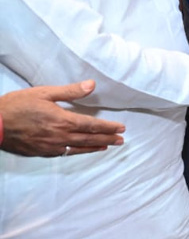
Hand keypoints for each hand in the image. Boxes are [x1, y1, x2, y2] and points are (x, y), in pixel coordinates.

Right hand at [0, 80, 124, 156]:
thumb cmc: (17, 105)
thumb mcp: (44, 92)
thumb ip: (70, 91)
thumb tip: (92, 85)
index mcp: (62, 121)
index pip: (92, 125)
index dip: (108, 127)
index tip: (121, 128)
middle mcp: (59, 136)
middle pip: (89, 139)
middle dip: (107, 139)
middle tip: (121, 140)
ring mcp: (50, 147)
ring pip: (78, 148)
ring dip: (95, 147)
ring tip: (108, 147)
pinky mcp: (42, 152)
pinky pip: (65, 154)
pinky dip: (77, 152)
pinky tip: (83, 150)